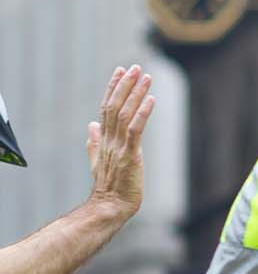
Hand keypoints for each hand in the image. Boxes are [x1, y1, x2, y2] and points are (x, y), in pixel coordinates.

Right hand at [86, 66, 153, 219]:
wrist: (110, 206)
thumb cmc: (109, 186)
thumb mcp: (98, 160)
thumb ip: (94, 141)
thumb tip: (91, 124)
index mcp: (103, 139)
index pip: (106, 108)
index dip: (113, 88)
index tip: (120, 71)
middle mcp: (109, 139)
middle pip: (115, 105)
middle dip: (125, 85)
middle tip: (135, 67)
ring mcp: (119, 146)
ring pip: (125, 113)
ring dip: (135, 93)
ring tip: (145, 77)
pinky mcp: (131, 155)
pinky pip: (135, 129)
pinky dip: (143, 113)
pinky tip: (150, 99)